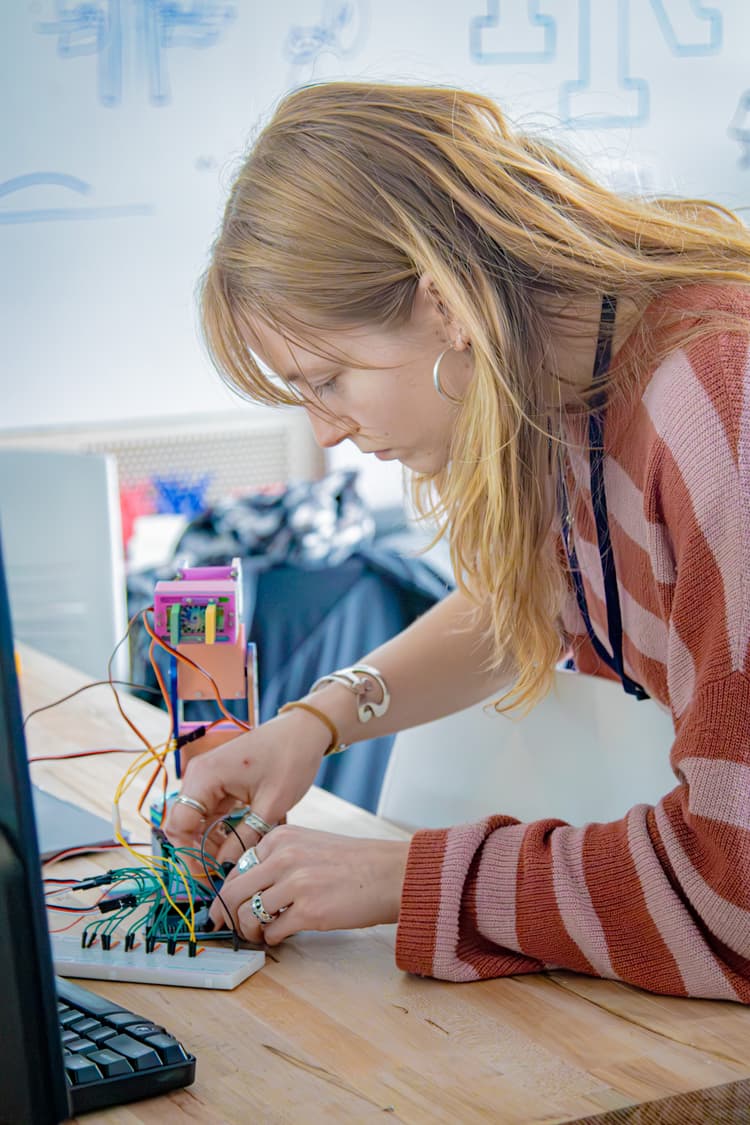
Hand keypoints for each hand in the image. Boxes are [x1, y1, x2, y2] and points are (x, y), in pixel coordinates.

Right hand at [162, 708, 330, 863]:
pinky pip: (211, 813)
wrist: (304, 730)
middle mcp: (199, 776)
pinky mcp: (220, 782)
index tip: (207, 877)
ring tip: (233, 863)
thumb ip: (245, 838)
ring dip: (211, 844)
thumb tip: (226, 867)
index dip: (189, 856)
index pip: (179, 826)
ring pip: (198, 821)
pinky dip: (221, 831)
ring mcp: (209, 778)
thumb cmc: (290, 758)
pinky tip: (238, 845)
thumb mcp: (271, 805)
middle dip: (200, 852)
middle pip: (185, 825)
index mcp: (204, 777)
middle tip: (220, 875)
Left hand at [209, 825, 409, 944]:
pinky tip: (281, 936)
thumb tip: (248, 888)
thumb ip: (279, 859)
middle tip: (231, 928)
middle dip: (226, 915)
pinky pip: (271, 932)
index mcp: (281, 837)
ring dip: (249, 931)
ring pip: (247, 916)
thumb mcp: (310, 844)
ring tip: (260, 935)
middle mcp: (283, 857)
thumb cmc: (353, 862)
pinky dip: (271, 939)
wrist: (390, 873)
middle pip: (233, 893)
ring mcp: (295, 884)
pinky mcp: (308, 912)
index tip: (227, 907)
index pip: (237, 868)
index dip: (229, 893)